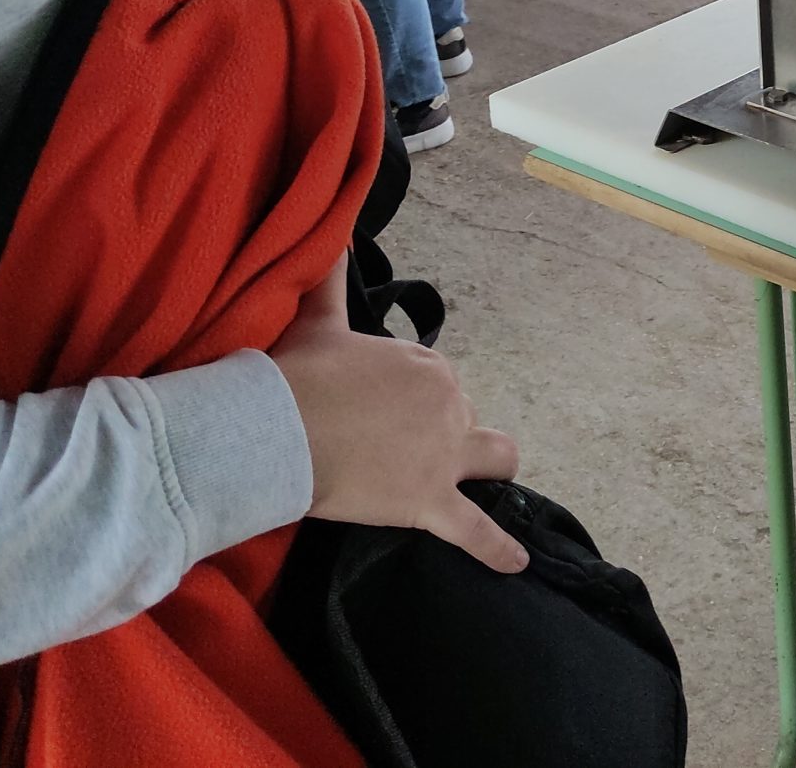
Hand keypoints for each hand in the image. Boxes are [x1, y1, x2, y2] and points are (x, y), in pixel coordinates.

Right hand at [270, 268, 527, 572]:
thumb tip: (331, 232)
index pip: (434, 382)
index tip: (374, 407)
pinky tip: (516, 563)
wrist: (279, 430)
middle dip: (438, 431)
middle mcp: (448, 404)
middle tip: (391, 445)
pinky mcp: (429, 503)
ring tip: (473, 479)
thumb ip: (328, 277)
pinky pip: (475, 532)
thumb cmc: (297, 376)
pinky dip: (497, 549)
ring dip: (485, 466)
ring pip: (492, 459)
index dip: (407, 398)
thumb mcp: (318, 319)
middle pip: (462, 419)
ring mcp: (443, 457)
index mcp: (426, 365)